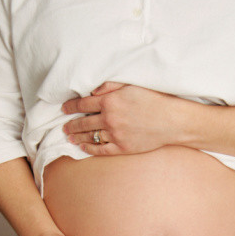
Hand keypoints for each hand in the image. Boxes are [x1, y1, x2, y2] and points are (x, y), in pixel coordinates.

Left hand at [62, 81, 183, 155]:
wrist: (171, 121)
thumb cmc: (154, 100)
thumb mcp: (131, 86)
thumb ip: (110, 86)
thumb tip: (92, 92)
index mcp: (110, 102)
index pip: (83, 104)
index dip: (71, 106)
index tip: (64, 108)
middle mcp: (109, 119)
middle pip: (83, 122)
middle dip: (71, 124)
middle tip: (63, 126)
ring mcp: (115, 135)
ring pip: (90, 137)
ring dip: (77, 137)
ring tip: (69, 137)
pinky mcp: (122, 148)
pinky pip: (101, 150)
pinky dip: (90, 149)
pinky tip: (83, 147)